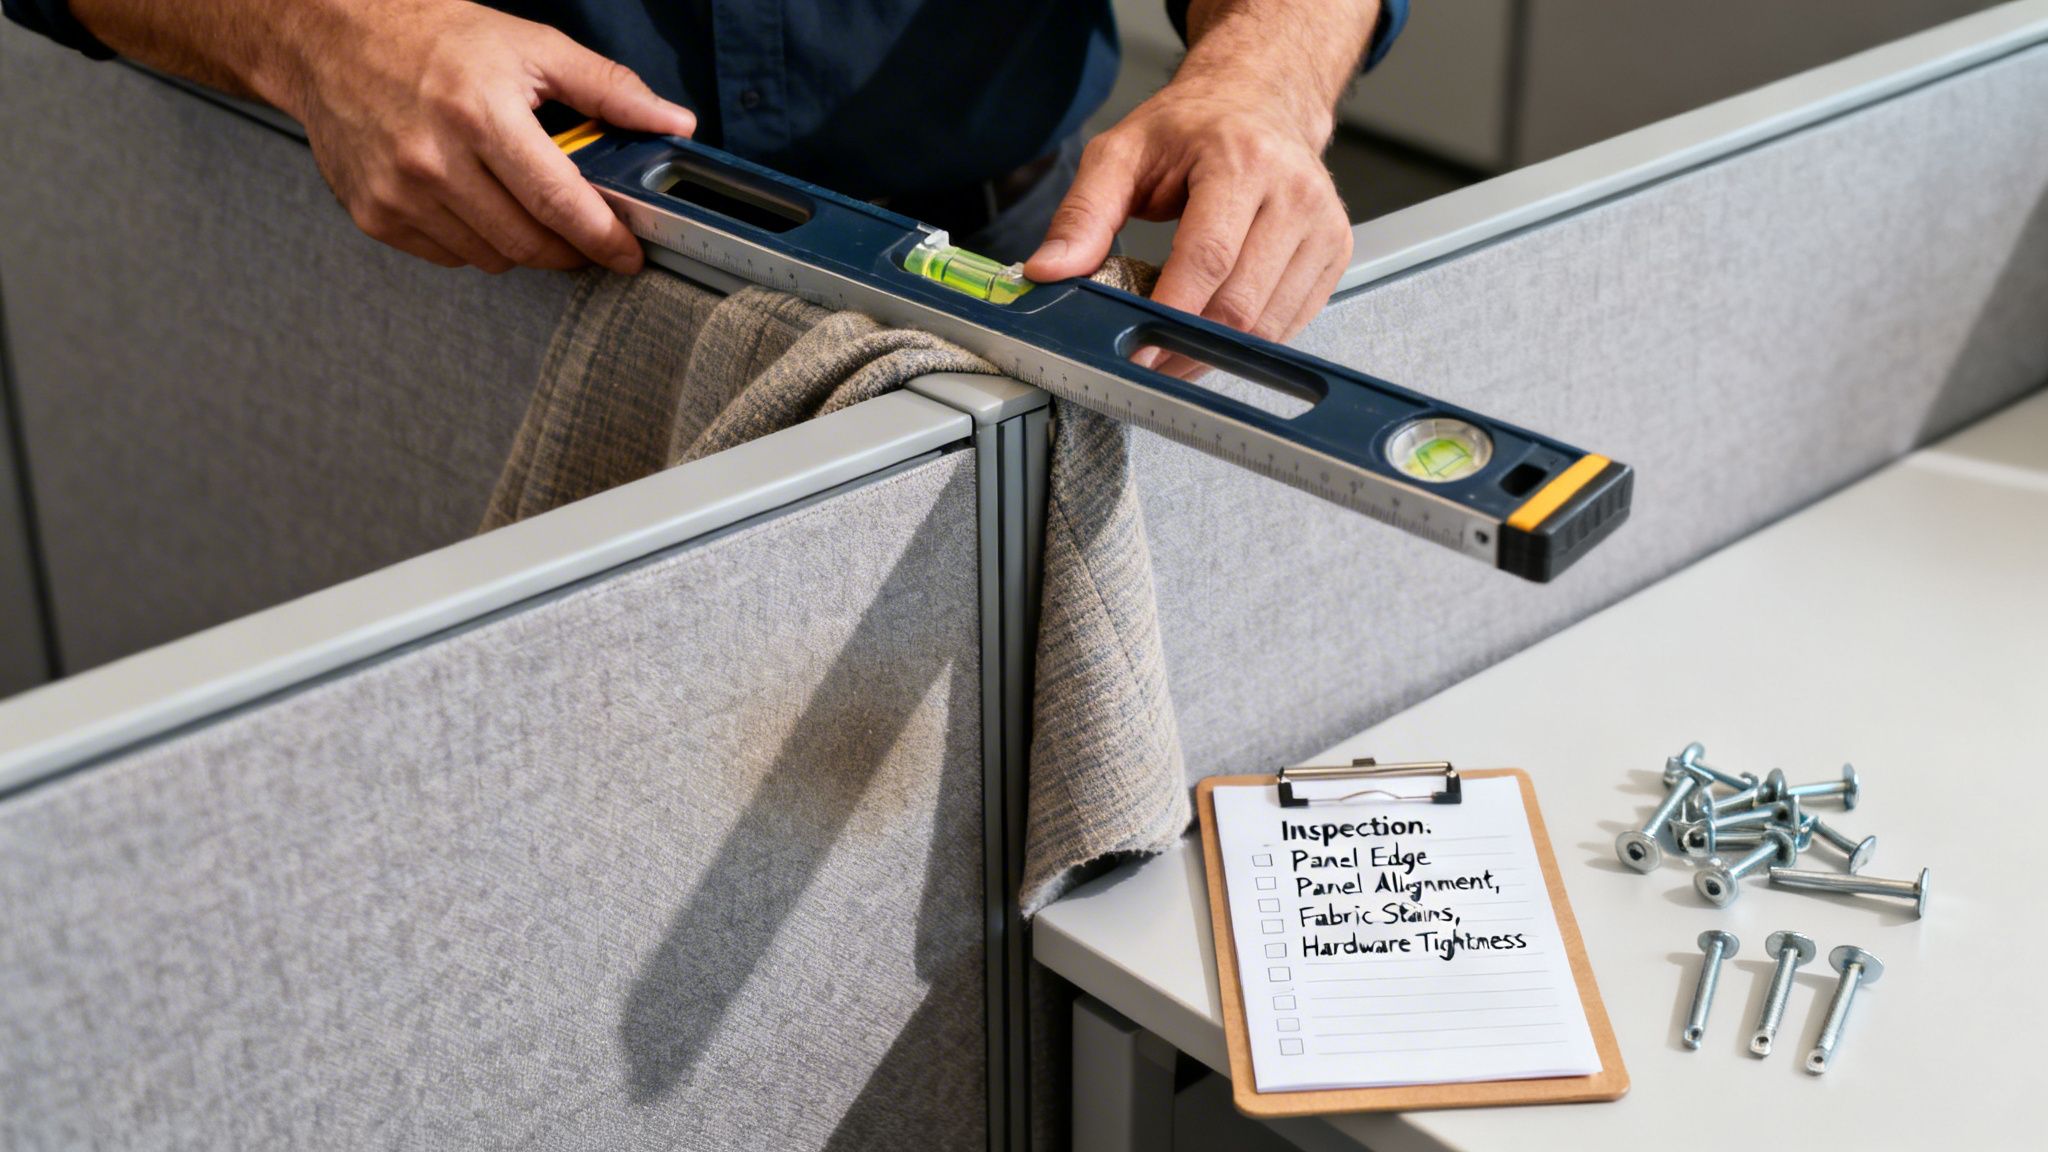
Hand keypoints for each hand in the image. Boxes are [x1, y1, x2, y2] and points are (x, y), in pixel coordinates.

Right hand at [279, 0, 695, 272]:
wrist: (330, 39)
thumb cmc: (433, 38)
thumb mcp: (529, 45)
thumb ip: (608, 90)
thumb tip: (674, 122)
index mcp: (479, 112)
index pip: (559, 201)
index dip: (603, 238)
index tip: (629, 254)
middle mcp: (433, 158)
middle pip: (529, 242)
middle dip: (571, 249)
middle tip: (588, 236)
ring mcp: (399, 193)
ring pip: (492, 258)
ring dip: (524, 246)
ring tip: (527, 208)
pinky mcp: (374, 215)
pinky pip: (450, 257)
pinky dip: (476, 242)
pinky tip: (475, 203)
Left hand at [1025, 82, 1351, 349]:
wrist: (1260, 101)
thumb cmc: (1192, 129)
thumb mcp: (1121, 154)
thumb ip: (1082, 214)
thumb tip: (1048, 270)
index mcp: (1241, 161)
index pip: (1209, 257)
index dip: (1173, 313)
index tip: (1140, 349)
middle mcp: (1293, 192)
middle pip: (1241, 302)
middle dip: (1188, 345)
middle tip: (1147, 361)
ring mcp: (1323, 225)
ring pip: (1270, 325)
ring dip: (1217, 354)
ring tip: (1174, 352)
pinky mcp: (1335, 252)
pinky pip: (1291, 323)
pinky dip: (1248, 342)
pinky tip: (1214, 334)